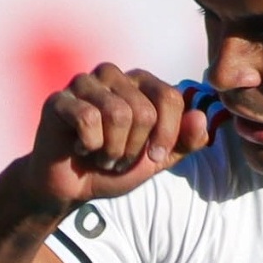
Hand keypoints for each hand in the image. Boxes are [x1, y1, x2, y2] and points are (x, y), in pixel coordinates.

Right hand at [25, 64, 208, 209]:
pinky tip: (79, 147)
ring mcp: (84, 83)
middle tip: (118, 157)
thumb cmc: (115, 166)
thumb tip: (202, 118)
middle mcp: (113, 74)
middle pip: (144, 111)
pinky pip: (88, 119)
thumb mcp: (158, 159)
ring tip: (101, 155)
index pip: (170, 97)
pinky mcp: (60, 99)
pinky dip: (89, 145)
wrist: (73, 187)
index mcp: (140, 82)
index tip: (154, 157)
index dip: (167, 135)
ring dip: (112, 151)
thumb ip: (185, 141)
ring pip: (118, 114)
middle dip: (134, 149)